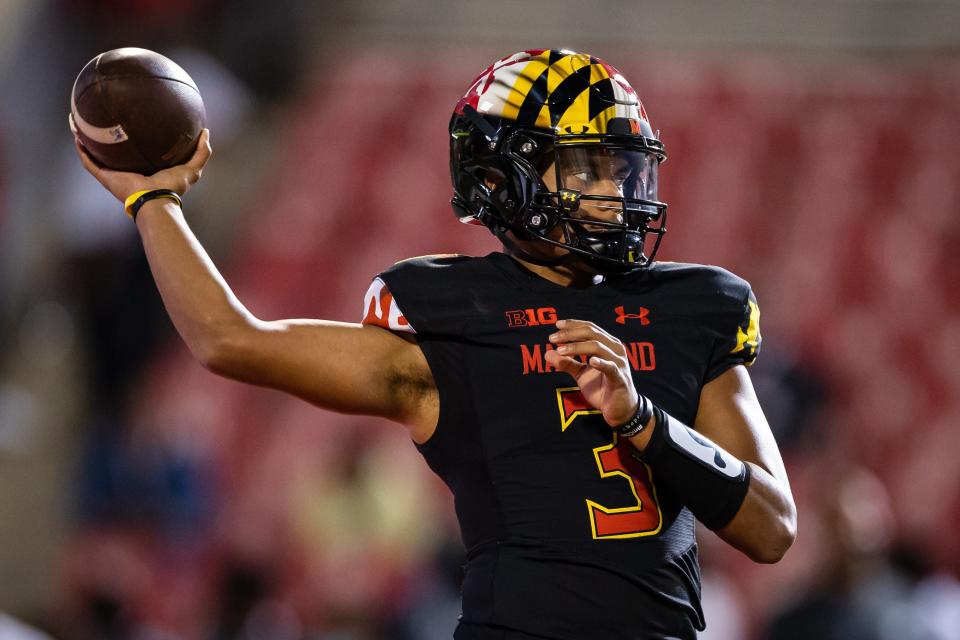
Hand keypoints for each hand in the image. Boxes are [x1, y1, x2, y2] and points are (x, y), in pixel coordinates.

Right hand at [74, 129, 211, 203]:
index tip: (133, 120)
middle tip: (104, 118)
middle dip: (108, 137)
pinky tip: (76, 132)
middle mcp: (128, 171)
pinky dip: (81, 147)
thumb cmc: (172, 187)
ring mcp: (114, 174)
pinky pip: (88, 160)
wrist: (155, 200)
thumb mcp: (192, 167)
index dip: (135, 137)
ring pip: (96, 154)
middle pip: (115, 152)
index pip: (138, 151)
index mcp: (145, 169)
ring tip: (80, 122)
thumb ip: (202, 151)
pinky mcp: (104, 177)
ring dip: (87, 139)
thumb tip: (206, 131)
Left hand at [546, 319, 638, 426]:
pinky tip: (591, 361)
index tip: (556, 325)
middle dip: (570, 334)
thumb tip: (547, 353)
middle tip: (552, 338)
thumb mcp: (581, 374)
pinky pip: (611, 367)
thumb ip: (566, 363)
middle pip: (592, 333)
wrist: (619, 410)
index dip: (573, 325)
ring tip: (560, 351)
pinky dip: (601, 363)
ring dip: (576, 347)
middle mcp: (615, 349)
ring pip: (597, 347)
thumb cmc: (602, 388)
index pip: (590, 328)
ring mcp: (619, 363)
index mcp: (607, 344)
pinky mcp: (620, 378)